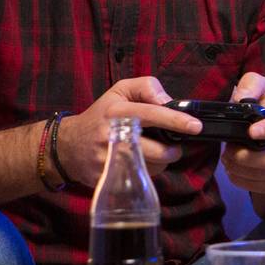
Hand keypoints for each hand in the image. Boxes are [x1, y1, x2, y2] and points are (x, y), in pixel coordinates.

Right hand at [56, 77, 189, 186]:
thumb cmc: (101, 115)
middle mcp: (113, 135)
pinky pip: (139, 177)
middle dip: (173, 151)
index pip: (152, 114)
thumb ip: (147, 87)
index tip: (196, 126)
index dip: (176, 120)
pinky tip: (141, 161)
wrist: (68, 145)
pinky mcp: (107, 177)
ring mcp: (108, 159)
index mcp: (118, 111)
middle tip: (174, 147)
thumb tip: (168, 101)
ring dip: (161, 162)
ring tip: (154, 152)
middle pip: (157, 150)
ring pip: (152, 167)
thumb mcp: (120, 90)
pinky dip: (147, 171)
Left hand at [218, 72, 264, 194]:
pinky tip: (235, 170)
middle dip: (243, 157)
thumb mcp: (262, 92)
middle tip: (228, 151)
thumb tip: (240, 98)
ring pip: (262, 176)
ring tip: (228, 159)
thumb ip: (251, 85)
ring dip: (238, 169)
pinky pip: (258, 187)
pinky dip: (240, 180)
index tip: (251, 132)